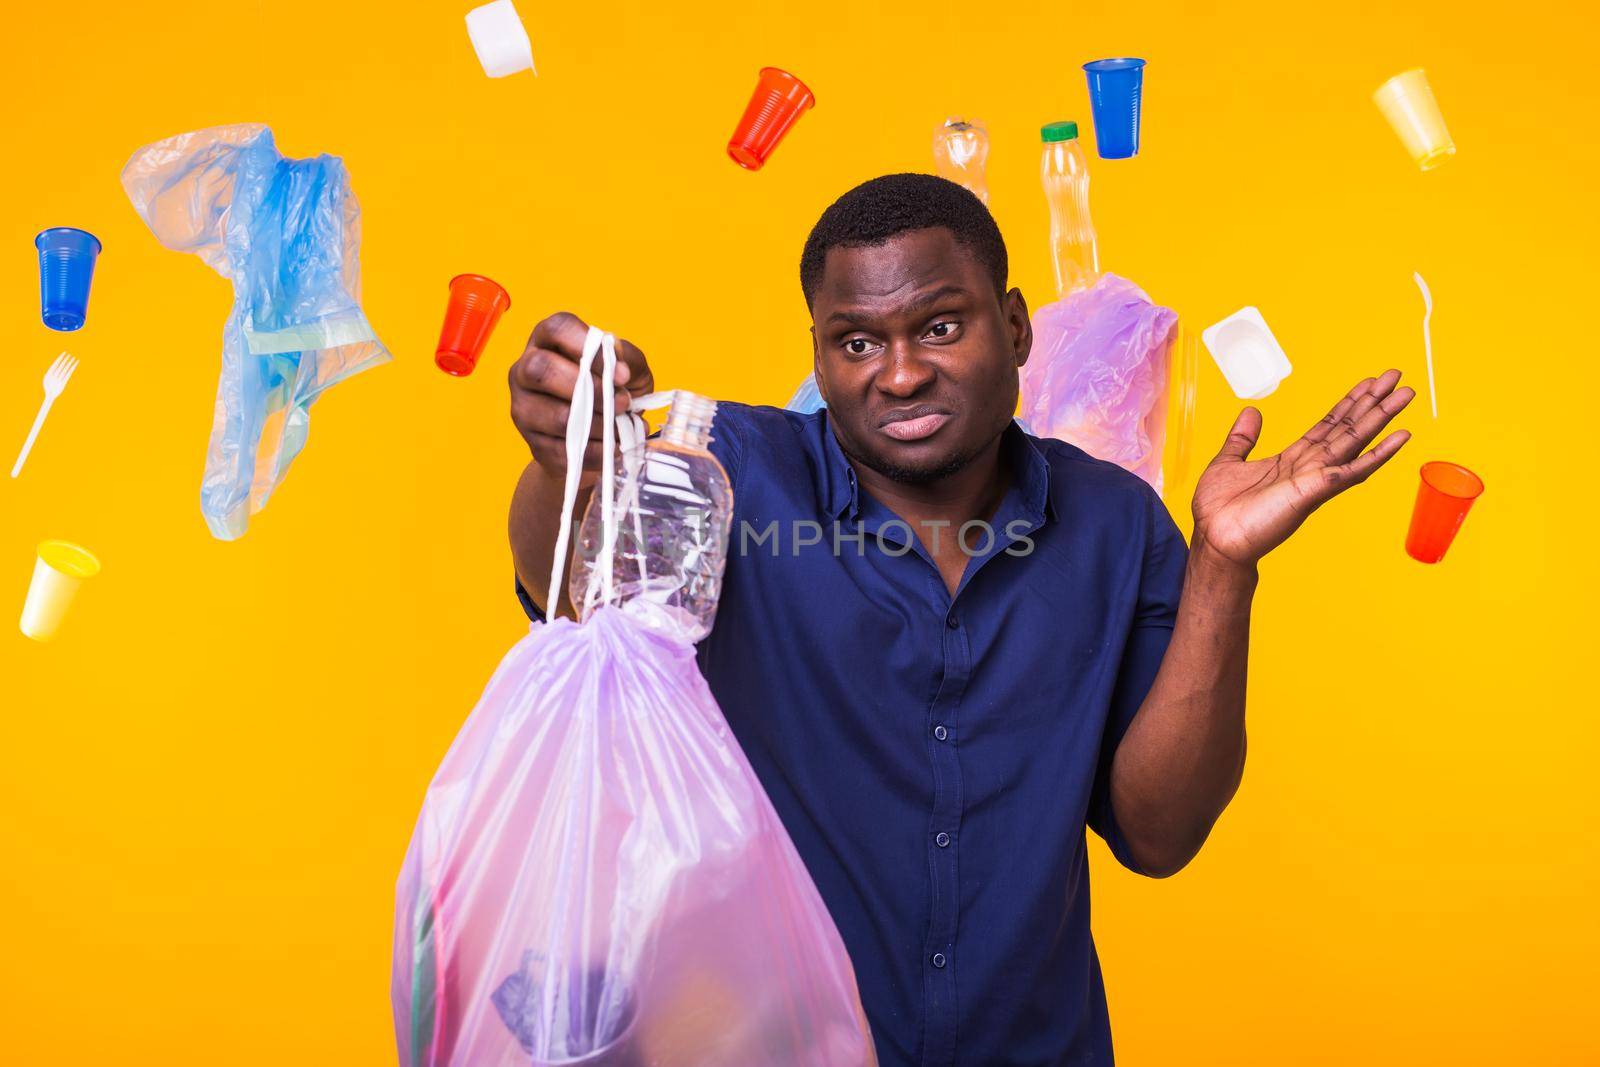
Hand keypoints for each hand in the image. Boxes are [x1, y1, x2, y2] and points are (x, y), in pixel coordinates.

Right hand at [509, 312, 654, 484]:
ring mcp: (524, 407)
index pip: (557, 328)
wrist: (600, 436)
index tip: (621, 371)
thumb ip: (627, 358)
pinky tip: (612, 446)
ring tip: (622, 426)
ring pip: (556, 416)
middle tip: (622, 402)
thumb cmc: (612, 390)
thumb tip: (618, 366)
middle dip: (590, 388)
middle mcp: (525, 369)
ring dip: (599, 424)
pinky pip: (564, 449)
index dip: (587, 345)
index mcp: (548, 340)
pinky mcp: (532, 442)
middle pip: (541, 369)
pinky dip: (596, 450)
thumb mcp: (630, 369)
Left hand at [1191, 370, 1413, 568]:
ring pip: (1355, 442)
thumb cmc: (1220, 511)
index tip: (1369, 382)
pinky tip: (1400, 437)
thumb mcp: (1228, 462)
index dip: (1349, 403)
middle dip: (1372, 403)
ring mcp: (1315, 479)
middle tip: (1396, 376)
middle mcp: (1310, 468)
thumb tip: (1251, 411)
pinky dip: (1377, 454)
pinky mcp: (1314, 491)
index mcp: (1292, 460)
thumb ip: (1242, 438)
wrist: (1215, 541)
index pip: (1328, 425)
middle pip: (1348, 428)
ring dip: (1381, 418)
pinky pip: (1351, 471)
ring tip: (1405, 394)